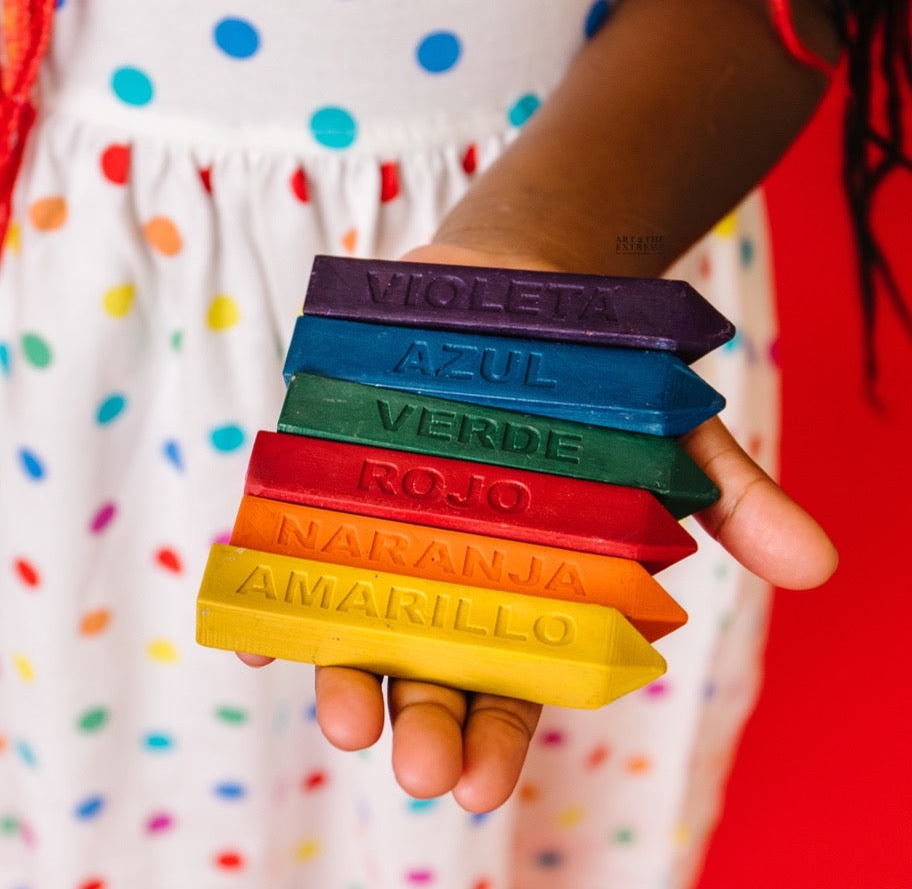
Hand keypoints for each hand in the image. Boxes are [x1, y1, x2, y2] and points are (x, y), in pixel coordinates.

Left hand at [251, 242, 836, 812]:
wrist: (522, 291)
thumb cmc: (597, 386)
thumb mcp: (668, 437)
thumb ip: (728, 501)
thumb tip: (820, 566)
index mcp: (524, 594)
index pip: (506, 687)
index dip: (495, 736)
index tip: (482, 784)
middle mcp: (442, 577)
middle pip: (425, 666)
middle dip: (419, 716)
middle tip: (414, 762)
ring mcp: (382, 530)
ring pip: (353, 616)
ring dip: (339, 665)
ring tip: (341, 710)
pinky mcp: (331, 476)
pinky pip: (291, 539)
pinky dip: (269, 582)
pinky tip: (255, 622)